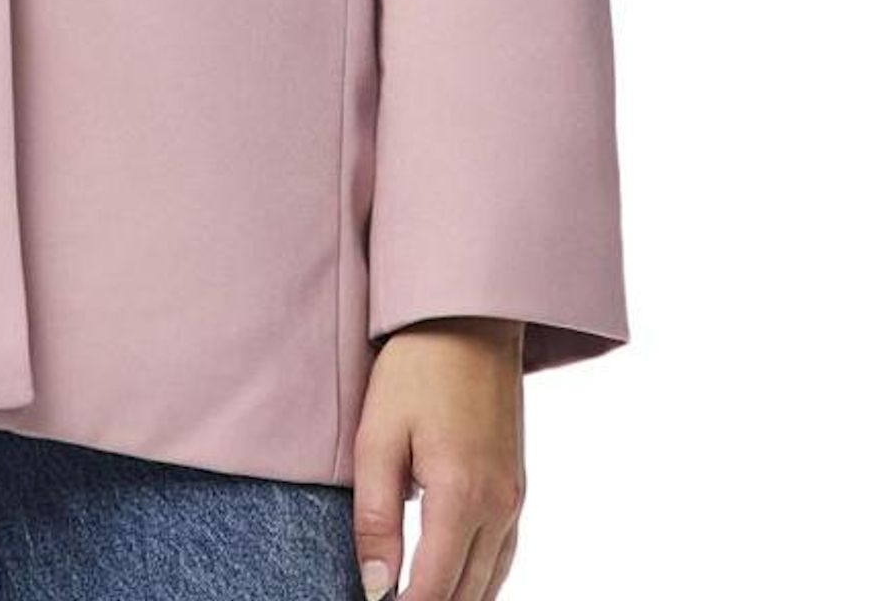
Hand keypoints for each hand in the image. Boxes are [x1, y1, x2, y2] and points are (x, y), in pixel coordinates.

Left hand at [352, 316, 525, 599]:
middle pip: (467, 595)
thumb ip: (375, 517)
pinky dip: (478, 579)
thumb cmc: (416, 369)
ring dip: (455, 598)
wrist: (469, 319)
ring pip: (490, 583)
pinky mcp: (517, 488)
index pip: (434, 590)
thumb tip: (376, 587)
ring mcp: (514, 499)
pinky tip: (453, 581)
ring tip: (412, 595)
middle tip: (388, 600)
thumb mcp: (378, 436)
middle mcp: (498, 507)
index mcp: (461, 496)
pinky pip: (503, 556)